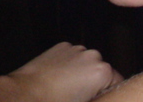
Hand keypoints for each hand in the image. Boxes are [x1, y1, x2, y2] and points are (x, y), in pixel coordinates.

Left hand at [0, 42, 123, 101]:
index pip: (118, 82)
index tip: (99, 99)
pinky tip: (58, 78)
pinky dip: (68, 65)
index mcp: (102, 71)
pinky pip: (72, 56)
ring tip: (66, 88)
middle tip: (81, 97)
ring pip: (86, 63)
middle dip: (94, 83)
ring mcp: (76, 48)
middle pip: (102, 71)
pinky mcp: (62, 46)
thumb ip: (98, 98)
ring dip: (81, 73)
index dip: (108, 94)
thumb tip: (100, 97)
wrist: (25, 95)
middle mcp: (93, 55)